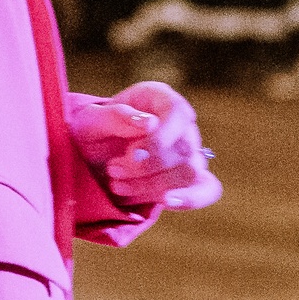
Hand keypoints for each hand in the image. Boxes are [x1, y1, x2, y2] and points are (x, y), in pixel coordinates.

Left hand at [67, 82, 220, 211]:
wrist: (90, 155)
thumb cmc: (92, 131)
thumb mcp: (90, 120)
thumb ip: (115, 117)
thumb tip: (151, 123)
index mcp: (160, 98)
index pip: (177, 112)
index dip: (159, 138)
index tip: (131, 153)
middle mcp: (181, 123)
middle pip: (184, 149)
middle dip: (146, 168)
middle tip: (113, 170)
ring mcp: (190, 151)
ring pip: (190, 172)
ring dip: (153, 185)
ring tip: (118, 185)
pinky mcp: (191, 178)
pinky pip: (208, 189)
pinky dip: (191, 198)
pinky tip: (166, 201)